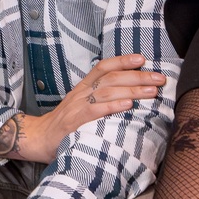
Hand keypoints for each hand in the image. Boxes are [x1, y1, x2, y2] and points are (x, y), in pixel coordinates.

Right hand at [9, 54, 162, 162]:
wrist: (39, 138)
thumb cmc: (66, 124)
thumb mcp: (81, 105)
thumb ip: (100, 99)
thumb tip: (130, 96)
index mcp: (83, 87)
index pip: (104, 67)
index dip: (123, 60)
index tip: (143, 59)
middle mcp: (81, 93)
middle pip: (112, 78)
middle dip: (138, 77)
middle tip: (160, 79)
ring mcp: (77, 106)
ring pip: (107, 92)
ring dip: (132, 91)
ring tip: (152, 91)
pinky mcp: (75, 122)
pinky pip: (95, 111)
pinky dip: (113, 107)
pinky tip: (128, 106)